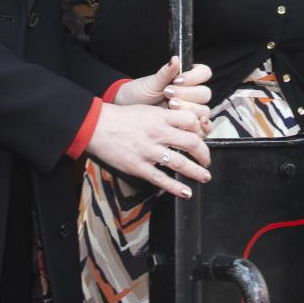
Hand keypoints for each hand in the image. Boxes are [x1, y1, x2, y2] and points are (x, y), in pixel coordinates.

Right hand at [86, 100, 210, 198]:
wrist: (96, 125)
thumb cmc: (121, 117)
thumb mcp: (147, 110)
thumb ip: (166, 117)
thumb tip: (184, 125)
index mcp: (160, 117)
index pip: (191, 121)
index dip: (201, 129)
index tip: (203, 137)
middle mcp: (158, 133)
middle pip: (191, 142)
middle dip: (204, 154)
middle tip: (207, 160)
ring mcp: (148, 151)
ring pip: (180, 162)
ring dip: (196, 172)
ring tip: (204, 176)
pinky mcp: (138, 166)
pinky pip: (161, 179)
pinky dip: (175, 187)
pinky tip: (186, 192)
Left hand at [115, 55, 213, 131]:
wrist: (130, 110)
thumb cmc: (141, 94)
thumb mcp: (152, 83)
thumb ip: (166, 73)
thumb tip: (175, 59)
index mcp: (188, 78)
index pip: (204, 73)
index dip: (194, 77)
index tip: (177, 80)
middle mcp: (192, 93)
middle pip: (205, 93)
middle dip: (187, 95)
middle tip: (169, 95)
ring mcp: (192, 109)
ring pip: (204, 110)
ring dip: (188, 109)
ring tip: (170, 107)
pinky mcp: (189, 125)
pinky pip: (203, 127)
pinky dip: (200, 127)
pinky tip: (188, 125)